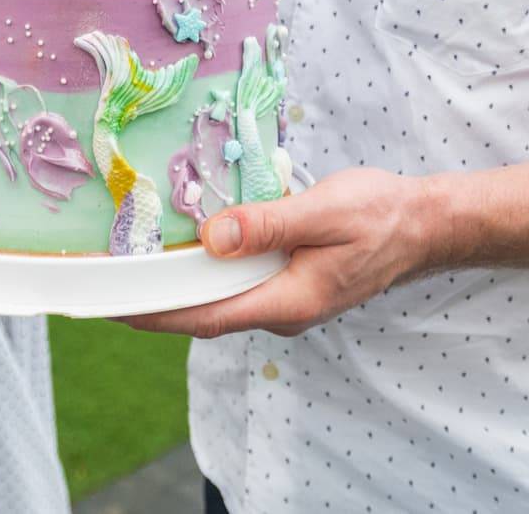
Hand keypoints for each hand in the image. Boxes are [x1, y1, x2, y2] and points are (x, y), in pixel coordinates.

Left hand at [117, 168, 435, 338]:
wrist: (423, 225)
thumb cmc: (379, 214)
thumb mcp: (323, 210)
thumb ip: (268, 225)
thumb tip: (212, 237)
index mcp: (289, 301)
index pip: (207, 316)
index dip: (156, 314)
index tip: (112, 307)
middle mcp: (282, 310)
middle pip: (206, 313)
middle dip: (156, 302)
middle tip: (105, 284)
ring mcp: (286, 300)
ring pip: (221, 299)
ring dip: (180, 287)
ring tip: (132, 265)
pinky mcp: (289, 284)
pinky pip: (239, 284)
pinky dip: (208, 272)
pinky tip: (187, 251)